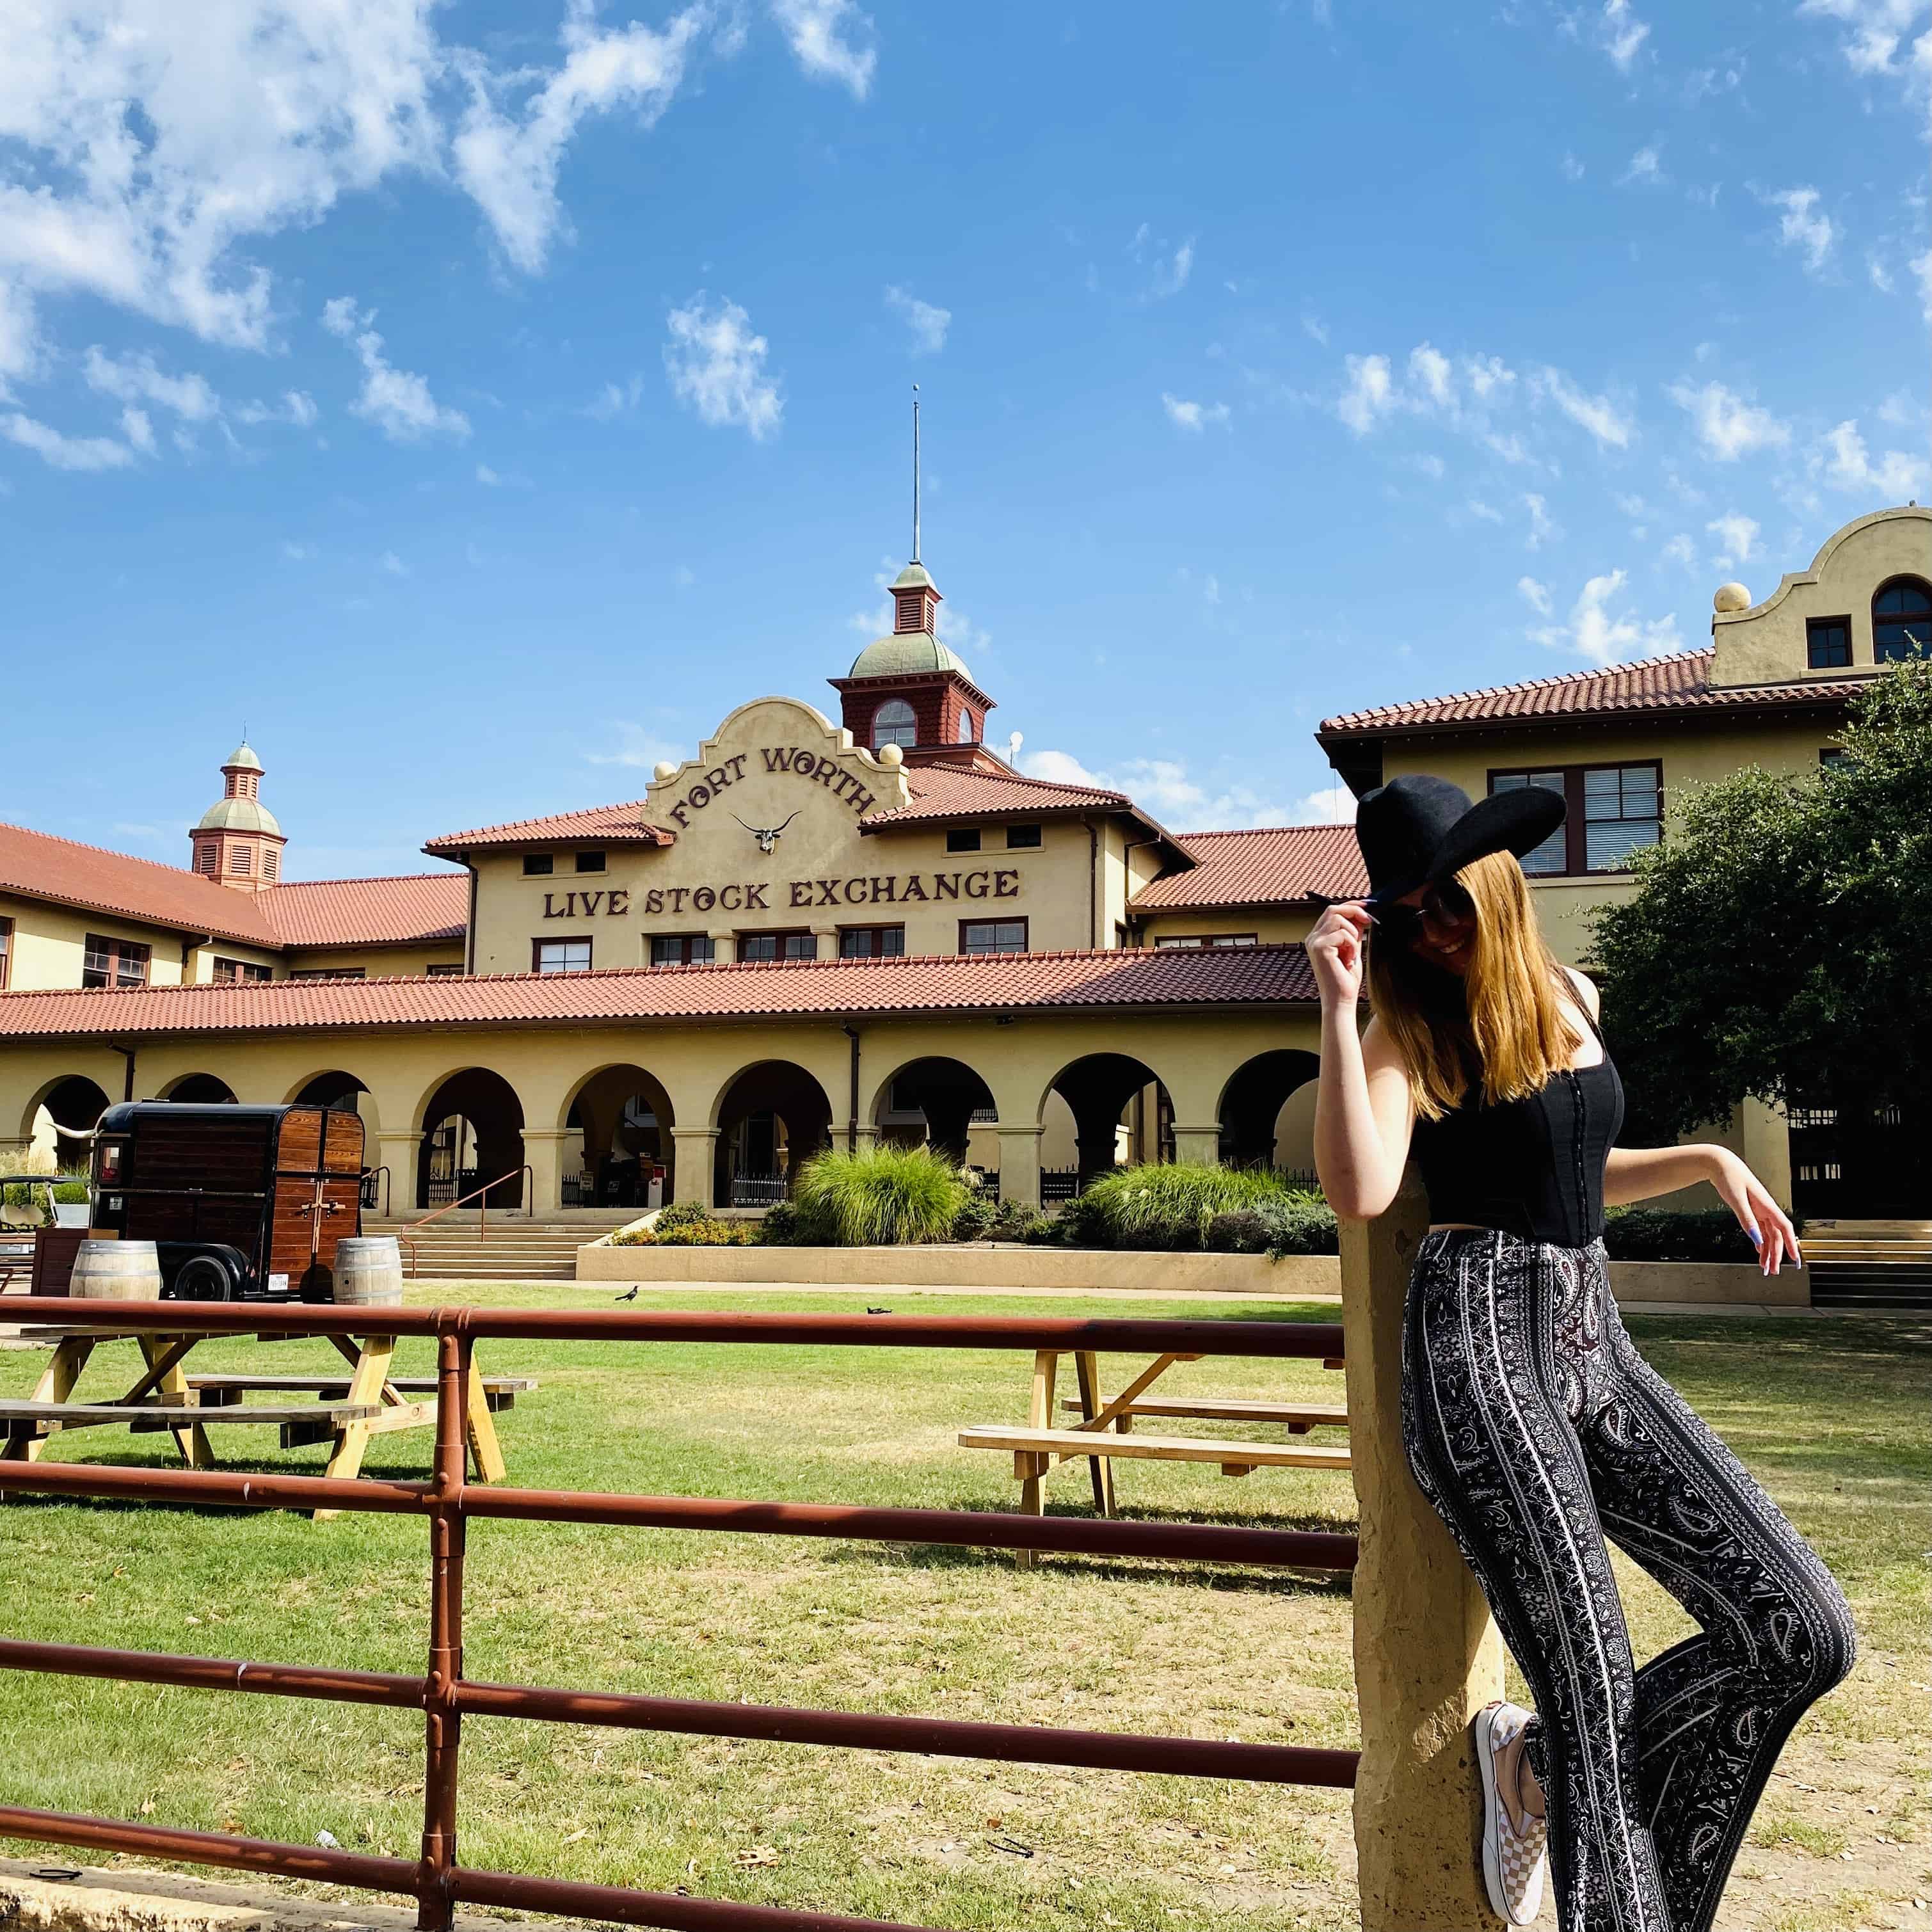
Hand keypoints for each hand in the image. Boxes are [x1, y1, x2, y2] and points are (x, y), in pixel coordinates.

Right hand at [1307, 901, 1373, 1008]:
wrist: (1341, 999)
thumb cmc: (1345, 979)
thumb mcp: (1352, 948)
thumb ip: (1353, 931)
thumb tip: (1361, 914)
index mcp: (1319, 937)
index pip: (1332, 911)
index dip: (1351, 906)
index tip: (1367, 907)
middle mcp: (1313, 938)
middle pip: (1333, 910)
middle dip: (1354, 911)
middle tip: (1368, 921)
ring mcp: (1314, 942)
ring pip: (1338, 919)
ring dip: (1353, 933)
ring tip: (1352, 952)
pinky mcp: (1319, 948)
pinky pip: (1342, 934)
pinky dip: (1351, 945)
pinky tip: (1348, 960)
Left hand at [1707, 1150, 1803, 1276]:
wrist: (1719, 1163)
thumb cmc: (1729, 1177)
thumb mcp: (1737, 1200)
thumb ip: (1747, 1219)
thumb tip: (1756, 1239)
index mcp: (1767, 1205)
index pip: (1784, 1228)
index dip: (1791, 1245)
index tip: (1795, 1260)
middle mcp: (1766, 1209)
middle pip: (1776, 1236)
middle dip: (1776, 1254)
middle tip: (1772, 1271)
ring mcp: (1759, 1210)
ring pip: (1768, 1234)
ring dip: (1768, 1251)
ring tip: (1765, 1266)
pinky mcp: (1751, 1210)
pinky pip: (1760, 1229)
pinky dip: (1760, 1241)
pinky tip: (1759, 1251)